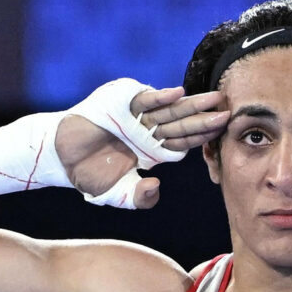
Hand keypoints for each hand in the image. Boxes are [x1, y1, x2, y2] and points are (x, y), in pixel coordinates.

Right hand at [54, 85, 226, 210]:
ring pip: (169, 110)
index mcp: (151, 150)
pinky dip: (159, 96)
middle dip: (206, 119)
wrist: (60, 158)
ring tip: (216, 98)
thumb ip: (139, 198)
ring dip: (192, 104)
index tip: (224, 136)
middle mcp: (148, 130)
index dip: (202, 139)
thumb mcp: (118, 195)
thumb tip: (155, 186)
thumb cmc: (88, 175)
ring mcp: (135, 115)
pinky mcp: (119, 101)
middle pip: (183, 124)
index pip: (183, 143)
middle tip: (232, 113)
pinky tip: (179, 93)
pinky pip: (144, 99)